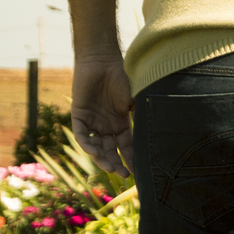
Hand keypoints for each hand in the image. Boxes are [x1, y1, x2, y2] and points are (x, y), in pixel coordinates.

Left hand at [71, 57, 134, 176]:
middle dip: (116, 164)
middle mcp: (105, 125)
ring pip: (95, 146)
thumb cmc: (122, 76)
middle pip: (110, 151)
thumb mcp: (135, 101)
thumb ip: (141, 118)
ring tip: (109, 167)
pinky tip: (94, 152)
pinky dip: (86, 144)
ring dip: (101, 158)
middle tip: (122, 174)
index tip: (137, 172)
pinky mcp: (78, 114)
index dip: (131, 160)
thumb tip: (155, 137)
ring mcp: (92, 121)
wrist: (102, 59)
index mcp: (120, 124)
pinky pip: (80, 134)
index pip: (126, 147)